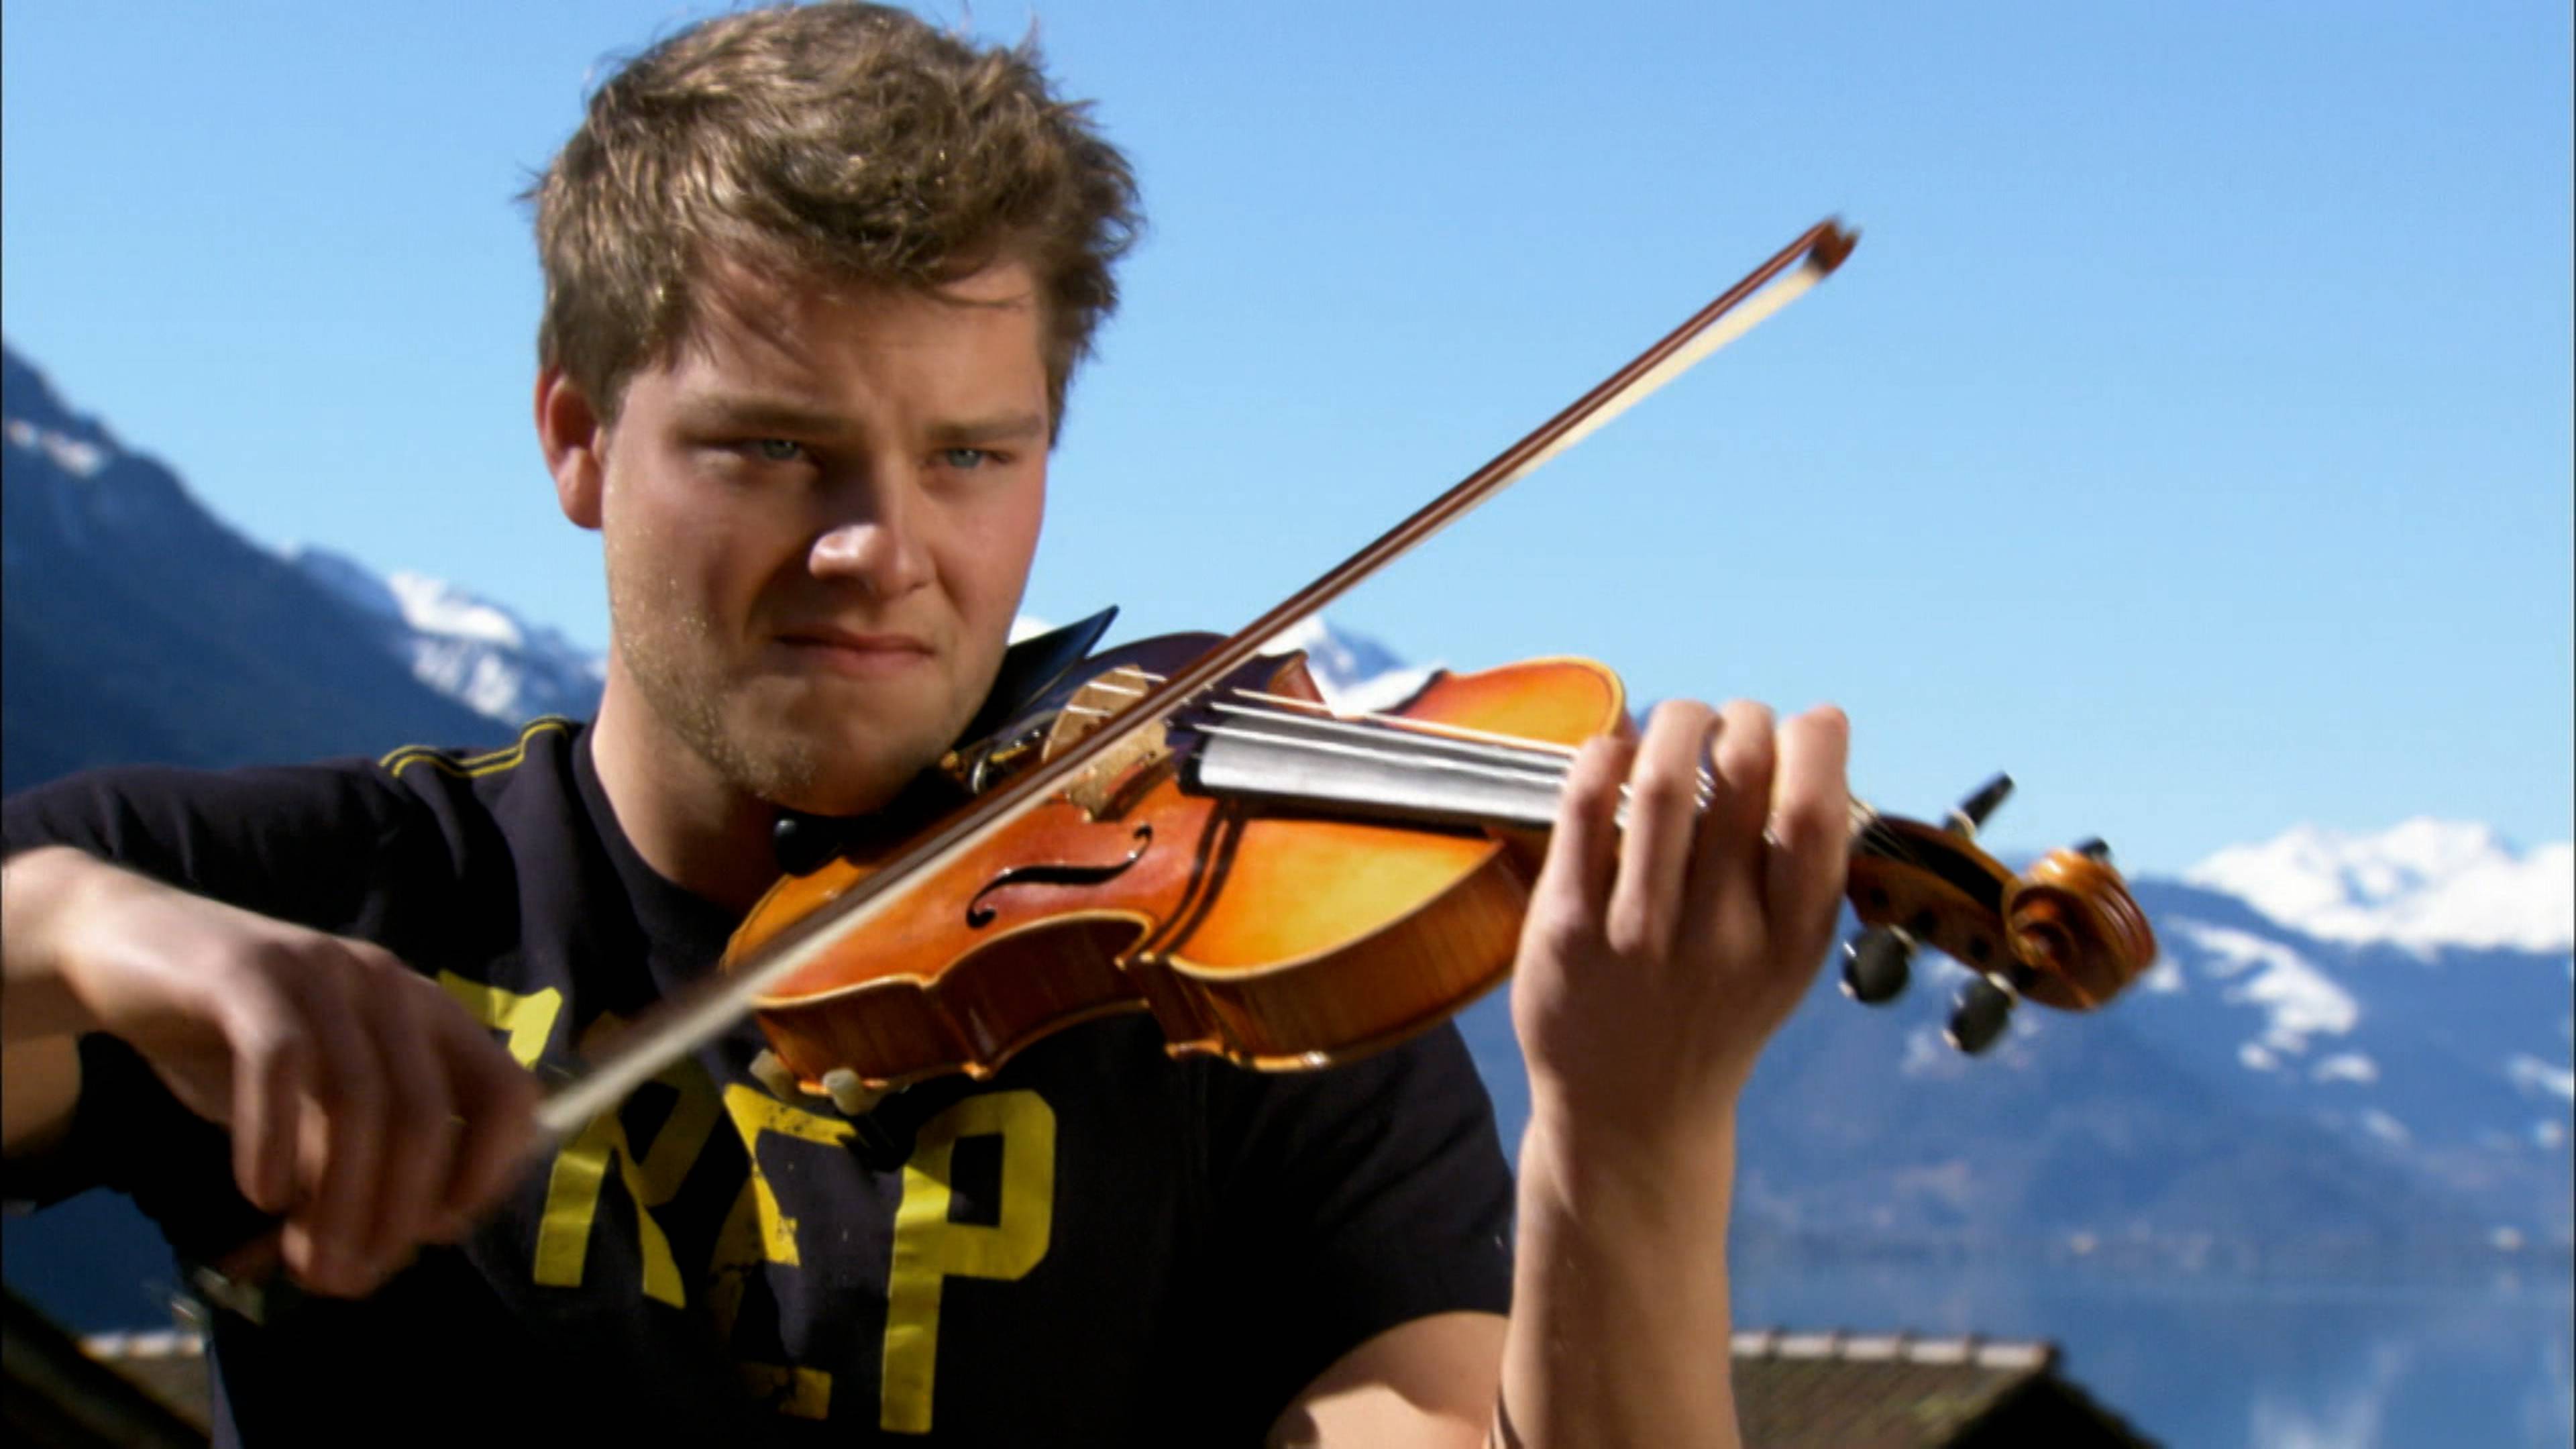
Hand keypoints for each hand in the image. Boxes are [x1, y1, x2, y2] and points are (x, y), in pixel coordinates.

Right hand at [42, 857, 539, 1295]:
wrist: (122, 949)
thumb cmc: (231, 1041)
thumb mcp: (307, 1110)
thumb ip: (348, 1164)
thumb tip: (376, 1256)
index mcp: (428, 1015)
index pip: (508, 1093)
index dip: (486, 1174)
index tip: (432, 1237)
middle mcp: (391, 986)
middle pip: (427, 1112)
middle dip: (396, 1213)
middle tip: (350, 1280)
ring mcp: (324, 972)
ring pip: (361, 1098)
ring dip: (340, 1199)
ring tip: (310, 1265)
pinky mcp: (250, 972)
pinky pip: (282, 1063)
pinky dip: (277, 1141)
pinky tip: (262, 1195)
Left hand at [1509, 699, 1849, 1162]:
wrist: (1630, 1115)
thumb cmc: (1715, 1015)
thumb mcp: (1788, 964)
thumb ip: (1804, 871)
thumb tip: (1812, 742)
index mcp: (1790, 943)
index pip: (1815, 813)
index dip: (1816, 742)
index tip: (1807, 723)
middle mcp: (1721, 938)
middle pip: (1741, 777)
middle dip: (1744, 717)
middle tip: (1735, 718)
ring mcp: (1638, 933)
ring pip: (1662, 781)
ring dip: (1676, 721)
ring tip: (1681, 720)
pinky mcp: (1566, 928)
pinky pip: (1584, 811)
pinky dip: (1604, 756)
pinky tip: (1615, 750)